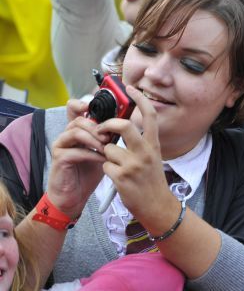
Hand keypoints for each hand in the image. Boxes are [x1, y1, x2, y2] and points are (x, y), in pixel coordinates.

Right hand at [47, 100, 109, 218]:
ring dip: (95, 138)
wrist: (74, 196)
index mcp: (78, 130)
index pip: (76, 109)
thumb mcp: (103, 151)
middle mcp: (67, 134)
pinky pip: (76, 151)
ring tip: (108, 147)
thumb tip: (128, 125)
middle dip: (99, 126)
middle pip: (81, 119)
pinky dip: (92, 154)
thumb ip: (109, 137)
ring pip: (76, 131)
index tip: (100, 106)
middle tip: (111, 136)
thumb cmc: (89, 173)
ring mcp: (61, 145)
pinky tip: (103, 160)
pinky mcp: (59, 158)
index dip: (84, 103)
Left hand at [97, 86, 174, 219]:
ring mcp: (134, 164)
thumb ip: (139, 142)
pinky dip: (106, 170)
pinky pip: (104, 165)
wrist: (157, 206)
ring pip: (108, 149)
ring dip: (106, 156)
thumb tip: (119, 127)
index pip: (149, 115)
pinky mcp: (122, 177)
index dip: (140, 99)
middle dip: (107, 125)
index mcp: (154, 144)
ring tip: (115, 165)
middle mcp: (145, 151)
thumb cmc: (152, 180)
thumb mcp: (152, 157)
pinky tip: (117, 178)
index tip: (131, 88)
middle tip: (101, 129)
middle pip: (123, 125)